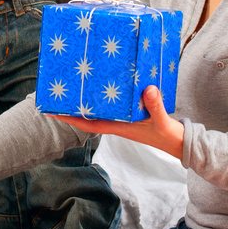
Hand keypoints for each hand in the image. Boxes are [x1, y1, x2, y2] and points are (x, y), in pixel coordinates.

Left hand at [51, 86, 184, 160]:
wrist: (178, 142)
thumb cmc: (167, 135)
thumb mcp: (161, 120)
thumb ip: (155, 106)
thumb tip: (148, 90)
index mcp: (117, 127)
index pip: (86, 124)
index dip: (67, 118)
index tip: (50, 111)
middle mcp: (116, 123)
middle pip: (87, 116)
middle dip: (71, 107)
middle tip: (57, 92)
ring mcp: (122, 119)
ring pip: (98, 110)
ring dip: (86, 102)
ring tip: (73, 86)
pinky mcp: (130, 115)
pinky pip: (111, 106)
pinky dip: (104, 98)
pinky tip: (102, 86)